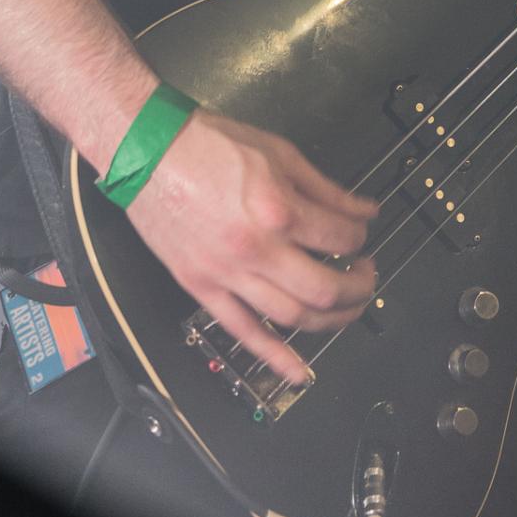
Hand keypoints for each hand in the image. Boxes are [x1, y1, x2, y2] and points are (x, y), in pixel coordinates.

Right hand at [125, 110, 377, 382]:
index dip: (360, 236)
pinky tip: (299, 373)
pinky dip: (274, 357)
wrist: (150, 150)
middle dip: (358, 287)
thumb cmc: (212, 143)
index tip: (362, 232)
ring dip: (330, 320)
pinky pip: (242, 331)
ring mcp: (227, 275)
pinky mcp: (202, 289)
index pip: (340, 236)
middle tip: (367, 275)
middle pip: (324, 288)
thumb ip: (326, 188)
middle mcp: (257, 250)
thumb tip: (366, 210)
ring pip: (292, 316)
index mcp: (279, 209)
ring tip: (347, 308)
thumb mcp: (279, 152)